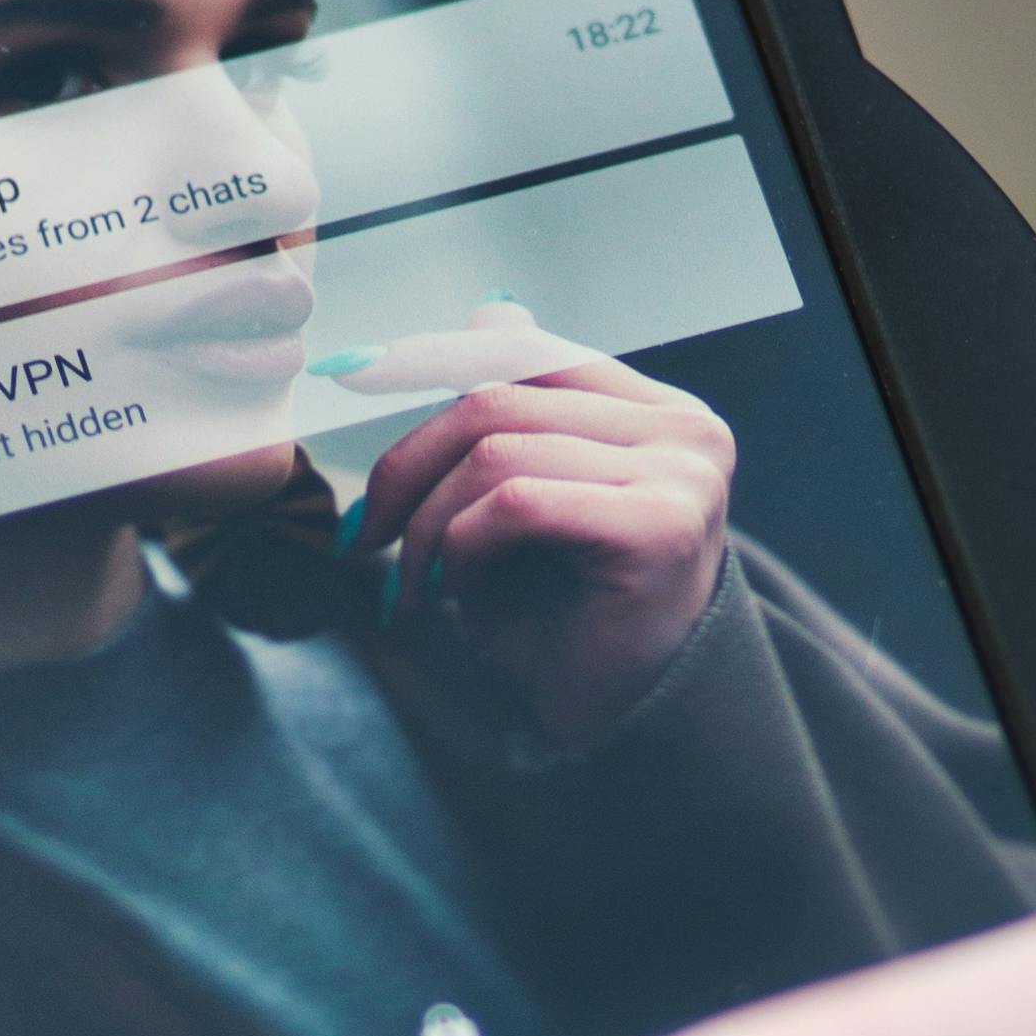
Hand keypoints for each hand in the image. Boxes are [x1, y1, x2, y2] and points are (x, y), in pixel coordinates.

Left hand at [349, 338, 734, 748]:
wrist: (618, 724)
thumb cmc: (569, 618)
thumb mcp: (527, 498)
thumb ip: (520, 413)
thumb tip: (486, 311)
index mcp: (657, 410)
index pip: (528, 350)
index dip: (432, 356)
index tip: (351, 372)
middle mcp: (684, 429)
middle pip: (499, 397)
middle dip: (409, 466)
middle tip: (364, 536)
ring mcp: (680, 473)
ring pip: (497, 452)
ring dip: (428, 524)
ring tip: (416, 584)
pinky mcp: (658, 525)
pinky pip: (516, 504)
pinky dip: (462, 549)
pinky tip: (458, 594)